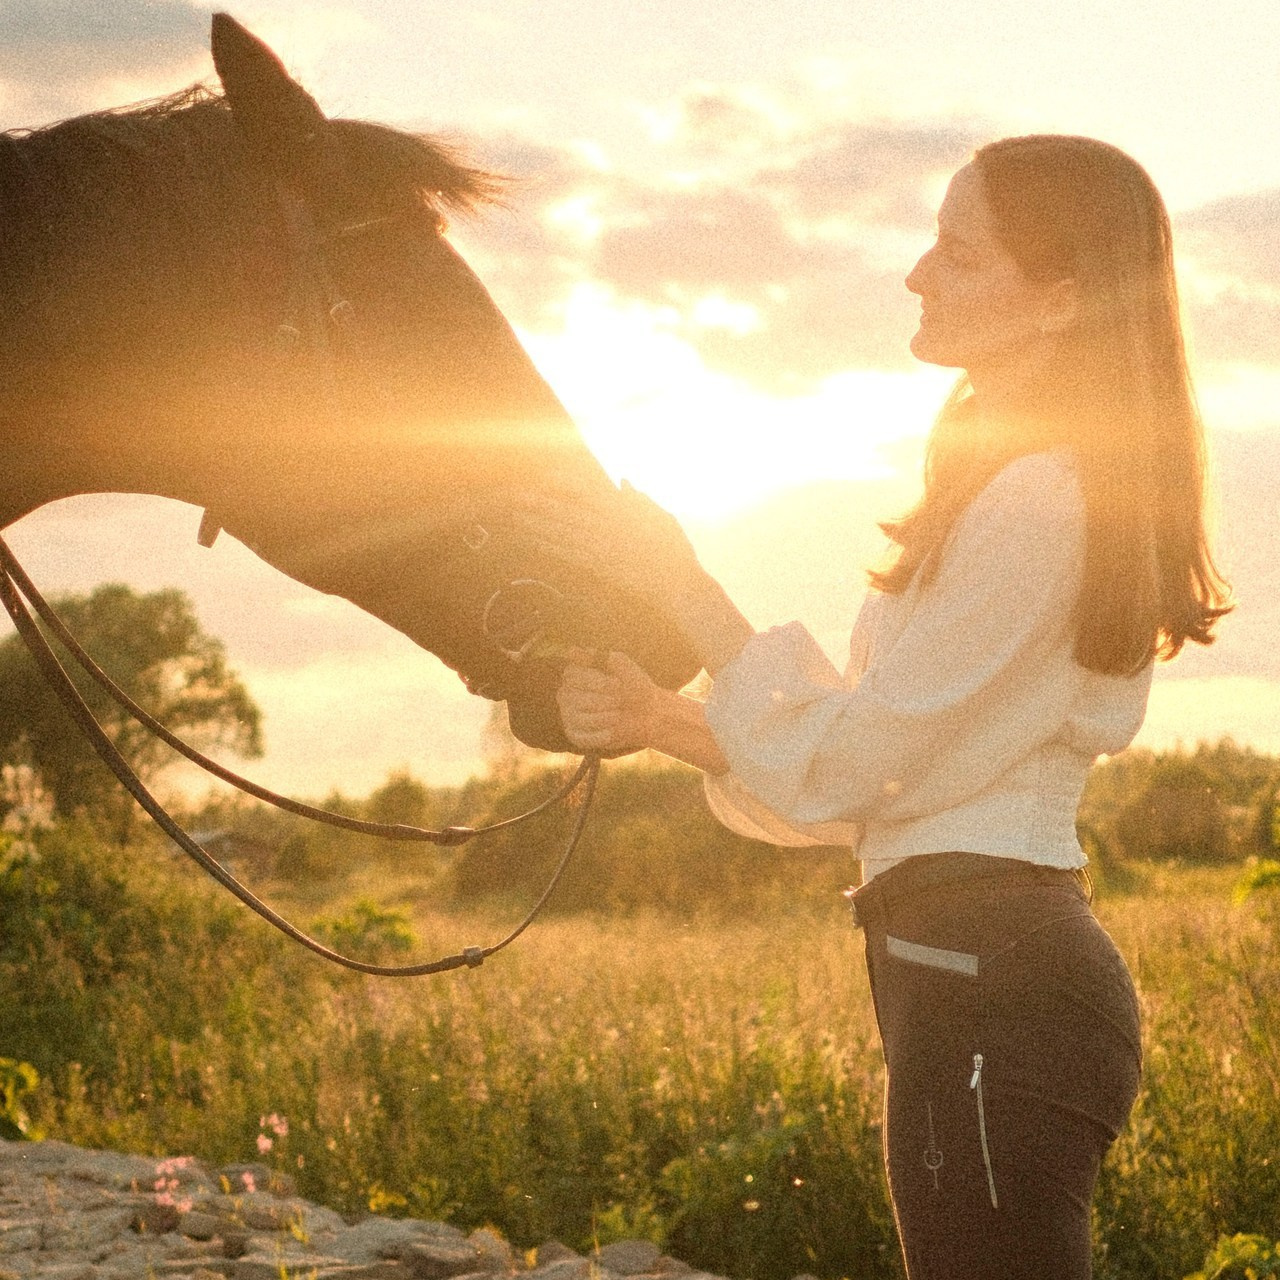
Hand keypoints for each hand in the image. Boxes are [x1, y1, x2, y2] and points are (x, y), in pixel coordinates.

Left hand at [508, 482, 705, 608]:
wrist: (679, 587)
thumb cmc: (676, 552)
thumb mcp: (663, 518)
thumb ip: (641, 500)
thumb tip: (623, 480)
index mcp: (624, 511)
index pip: (589, 491)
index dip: (565, 482)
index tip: (547, 476)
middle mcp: (609, 527)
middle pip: (568, 510)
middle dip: (542, 502)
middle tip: (517, 494)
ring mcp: (602, 548)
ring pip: (563, 532)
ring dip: (538, 523)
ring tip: (516, 514)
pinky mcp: (599, 568)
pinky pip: (568, 554)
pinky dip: (550, 546)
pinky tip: (533, 539)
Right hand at [556, 648, 660, 753]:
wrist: (648, 714)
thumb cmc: (635, 686)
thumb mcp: (622, 666)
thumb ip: (600, 657)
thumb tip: (571, 651)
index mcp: (575, 674)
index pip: (572, 675)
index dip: (596, 681)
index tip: (618, 683)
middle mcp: (567, 693)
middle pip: (572, 697)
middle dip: (602, 701)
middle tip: (620, 701)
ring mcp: (568, 715)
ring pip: (577, 718)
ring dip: (603, 717)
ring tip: (618, 715)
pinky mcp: (575, 735)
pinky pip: (580, 737)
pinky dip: (599, 736)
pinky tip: (612, 732)